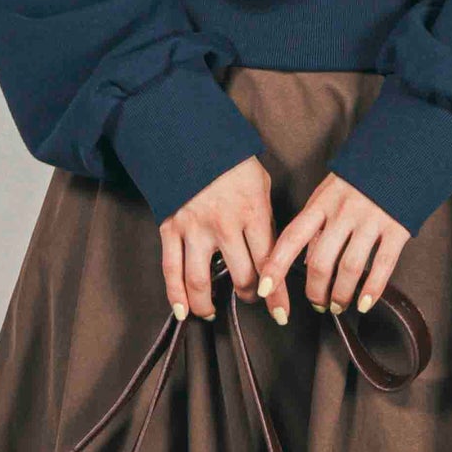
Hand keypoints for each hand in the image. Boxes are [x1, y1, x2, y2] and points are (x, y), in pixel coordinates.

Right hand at [160, 154, 276, 323]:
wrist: (192, 138)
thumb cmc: (232, 162)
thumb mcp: (260, 185)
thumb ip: (264, 220)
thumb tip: (270, 254)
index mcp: (252, 212)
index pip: (269, 263)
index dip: (277, 294)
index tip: (281, 313)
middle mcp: (225, 225)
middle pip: (240, 277)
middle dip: (248, 295)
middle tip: (249, 297)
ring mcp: (195, 229)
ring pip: (201, 281)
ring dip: (208, 304)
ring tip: (211, 311)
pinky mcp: (171, 229)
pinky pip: (171, 270)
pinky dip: (175, 295)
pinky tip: (182, 310)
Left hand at [254, 173, 409, 319]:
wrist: (397, 156)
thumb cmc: (356, 180)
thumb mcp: (327, 193)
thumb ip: (316, 224)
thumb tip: (304, 262)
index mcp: (321, 203)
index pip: (291, 237)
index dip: (275, 265)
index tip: (263, 289)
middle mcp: (343, 212)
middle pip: (321, 261)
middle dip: (315, 290)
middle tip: (317, 303)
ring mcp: (371, 220)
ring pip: (350, 268)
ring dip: (341, 294)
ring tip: (338, 305)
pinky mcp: (396, 228)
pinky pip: (383, 265)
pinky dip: (372, 289)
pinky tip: (364, 303)